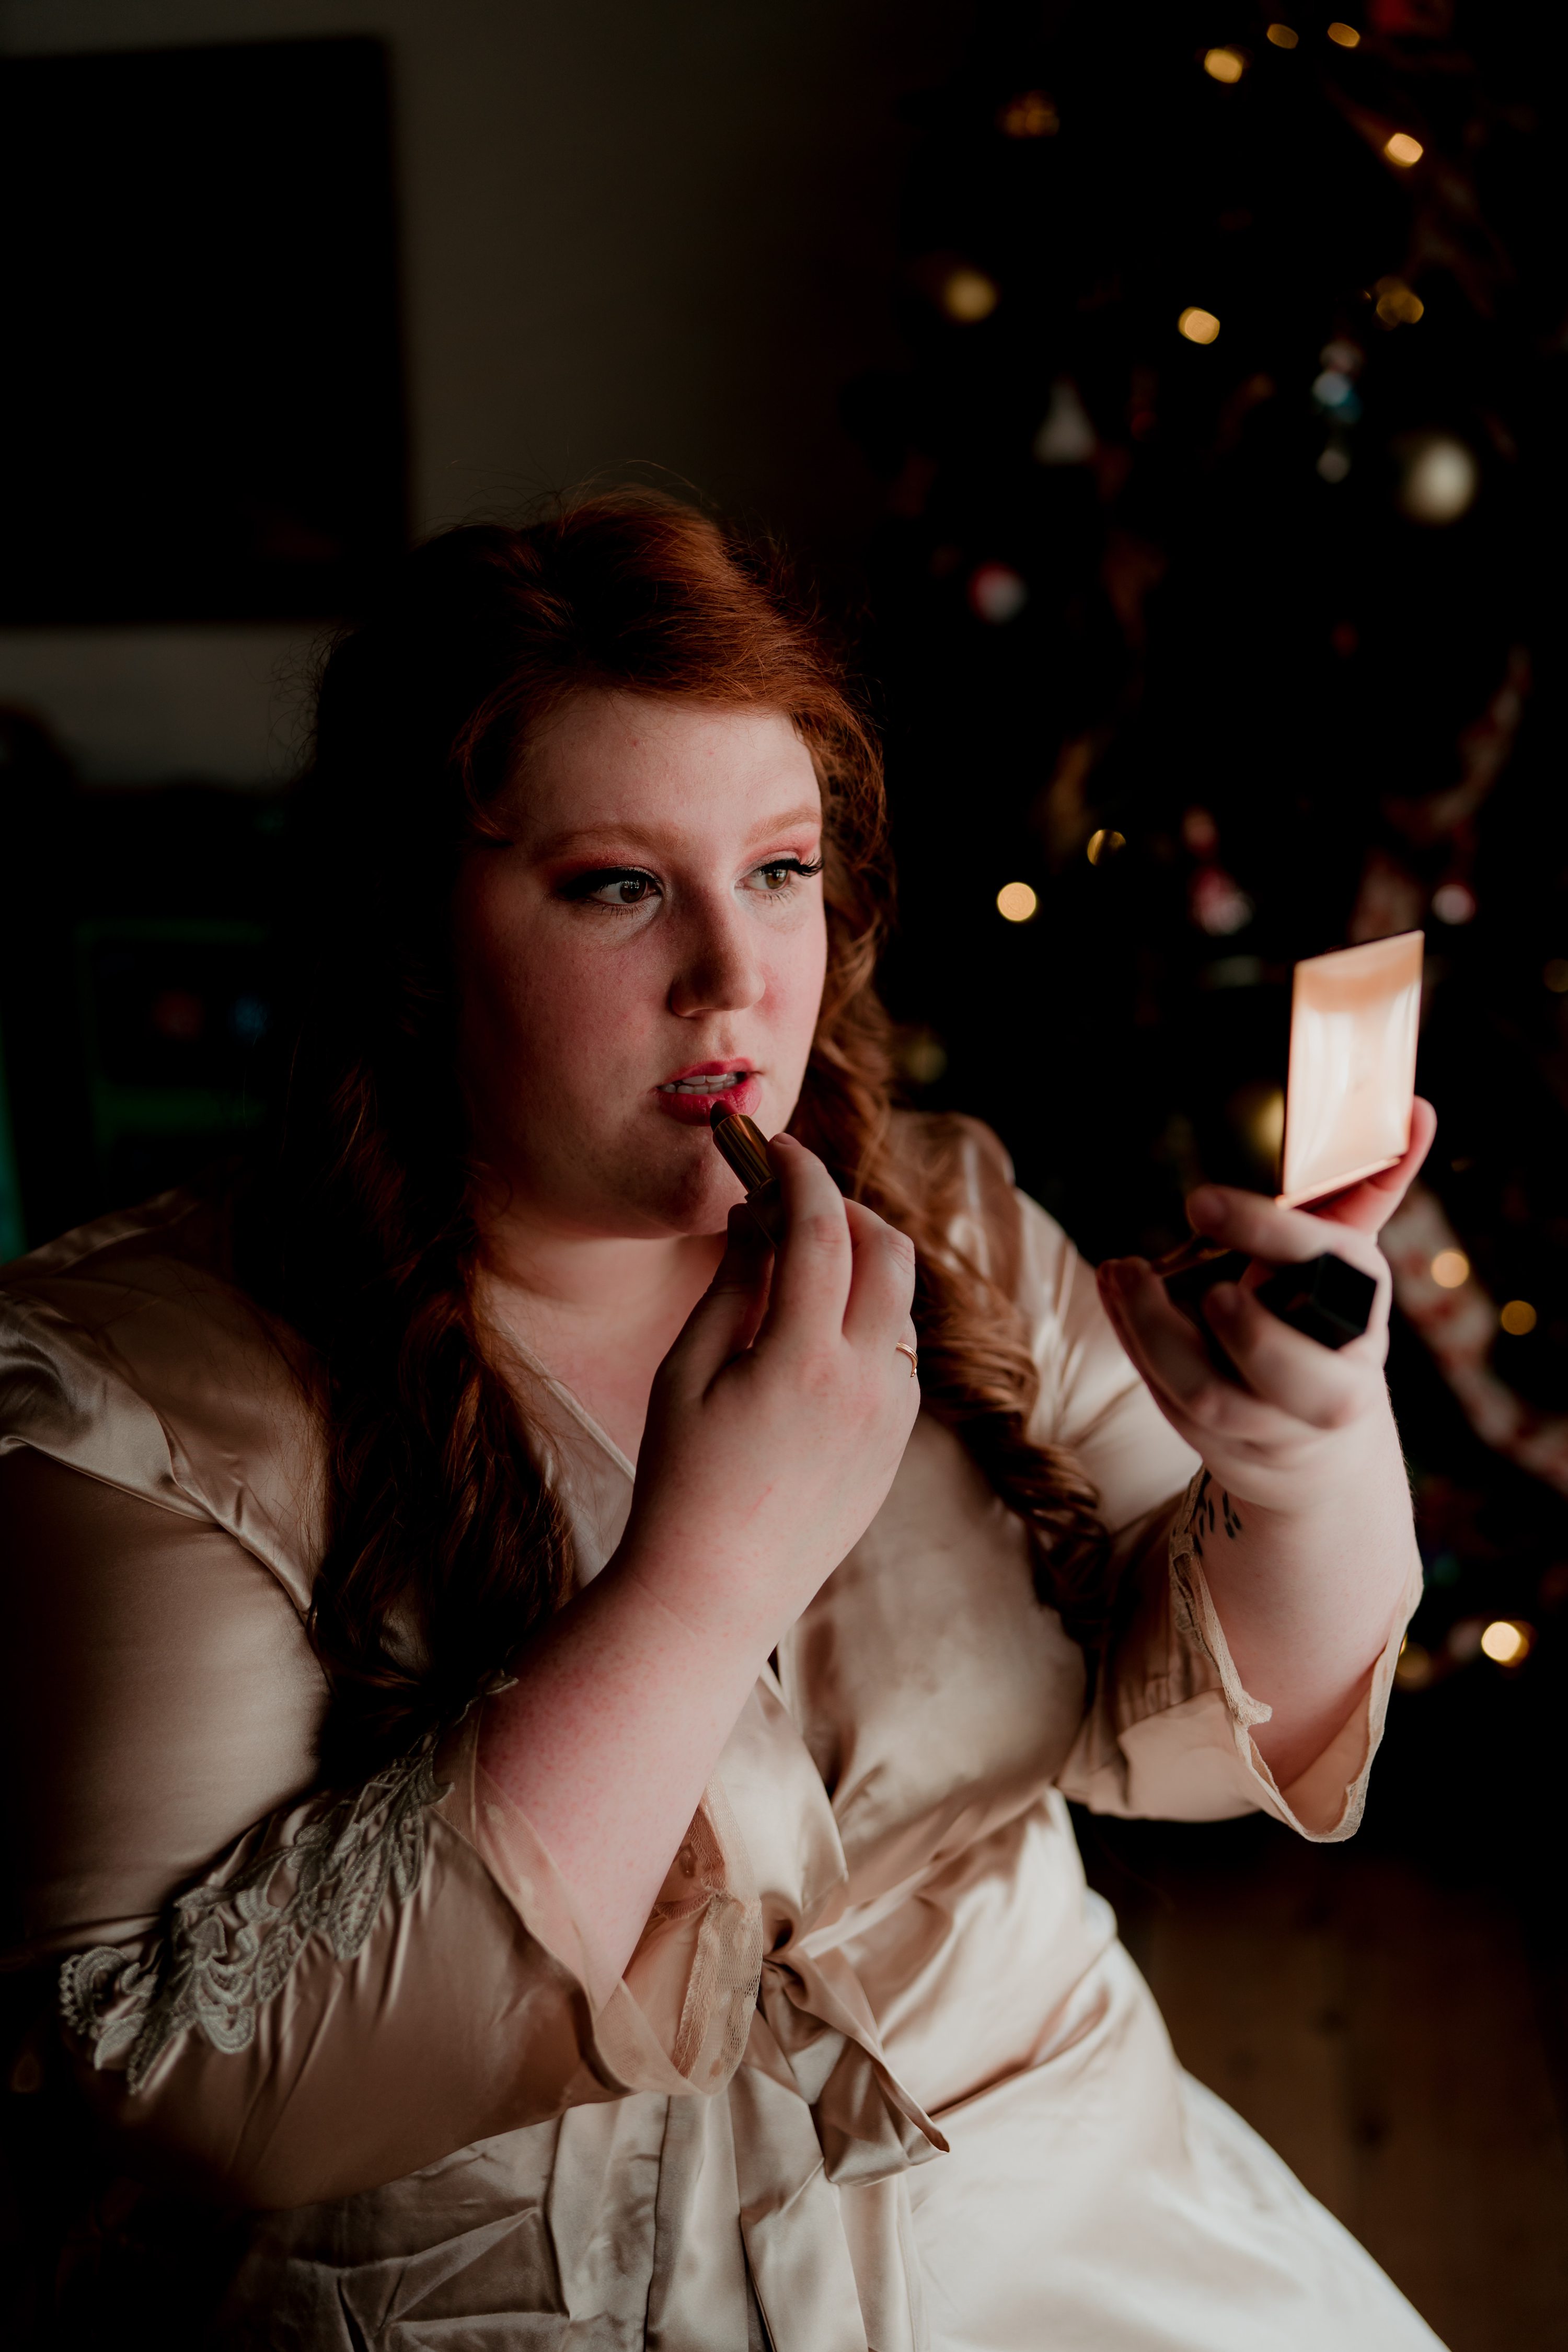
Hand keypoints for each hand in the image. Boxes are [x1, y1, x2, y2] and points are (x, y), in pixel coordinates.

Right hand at [622, 1134, 919, 1644]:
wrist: (717, 1591)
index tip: (775, 1147)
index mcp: (804, 1359)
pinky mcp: (897, 1443)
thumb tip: (754, 1217)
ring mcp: (892, 1415)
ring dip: (860, 1262)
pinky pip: (899, 1352)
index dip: (799, 1173)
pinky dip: (867, 1318)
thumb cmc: (680, 1481)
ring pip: (900, 1301)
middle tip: (792, 1201)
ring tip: (798, 1265)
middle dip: (845, 1207)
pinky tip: (813, 1333)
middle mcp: (866, 1382)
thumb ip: (732, 1287)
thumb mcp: (686, 1373)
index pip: (821, 1228)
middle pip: (887, 1249)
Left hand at [1095, 1100, 1435, 1516]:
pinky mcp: (1228, 1449)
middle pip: (1297, 1377)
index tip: (1200, 1200)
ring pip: (1215, 1399)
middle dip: (1246, 1334)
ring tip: (1120, 1274)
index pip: (1326, 1267)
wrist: (1322, 1441)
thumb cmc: (1322, 1320)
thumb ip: (1369, 1186)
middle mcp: (1335, 1382)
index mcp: (1361, 1310)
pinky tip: (1117, 1298)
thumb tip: (1417, 1110)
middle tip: (1195, 1283)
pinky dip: (1138, 1351)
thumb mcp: (1344, 1257)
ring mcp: (1278, 1426)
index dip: (1265, 1233)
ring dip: (1155, 1336)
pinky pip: (1174, 1408)